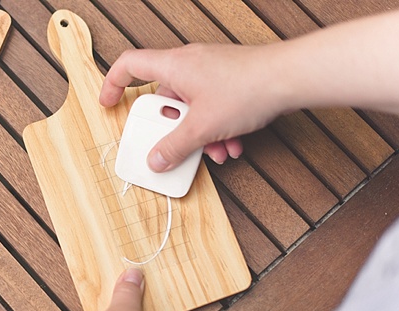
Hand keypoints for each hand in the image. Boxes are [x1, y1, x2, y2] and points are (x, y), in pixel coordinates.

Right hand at [100, 43, 286, 170]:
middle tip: (176, 142)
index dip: (112, 83)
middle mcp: (189, 64)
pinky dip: (216, 127)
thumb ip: (173, 147)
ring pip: (190, 107)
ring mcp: (209, 71)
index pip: (129, 65)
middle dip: (172, 127)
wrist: (290, 78)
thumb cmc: (247, 88)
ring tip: (214, 151)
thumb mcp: (201, 127)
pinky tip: (231, 145)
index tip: (108, 102)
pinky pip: (210, 106)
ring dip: (199, 134)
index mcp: (173, 66)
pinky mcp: (228, 80)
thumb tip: (156, 159)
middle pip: (164, 98)